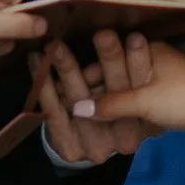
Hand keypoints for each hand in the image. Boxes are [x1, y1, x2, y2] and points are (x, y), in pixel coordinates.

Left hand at [34, 30, 155, 164]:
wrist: (86, 139)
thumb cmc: (112, 100)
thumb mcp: (128, 84)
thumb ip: (130, 67)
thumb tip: (128, 36)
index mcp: (147, 124)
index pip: (144, 90)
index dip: (140, 64)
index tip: (135, 37)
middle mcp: (126, 141)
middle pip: (115, 95)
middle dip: (110, 60)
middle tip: (102, 35)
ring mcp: (97, 148)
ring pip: (80, 100)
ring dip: (67, 68)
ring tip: (56, 45)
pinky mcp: (70, 149)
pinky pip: (54, 111)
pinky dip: (44, 83)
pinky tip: (37, 61)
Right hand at [69, 39, 184, 134]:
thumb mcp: (144, 102)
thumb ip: (111, 105)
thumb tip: (76, 109)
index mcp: (146, 48)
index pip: (105, 61)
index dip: (85, 78)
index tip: (66, 93)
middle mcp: (152, 56)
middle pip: (114, 73)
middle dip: (96, 90)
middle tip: (73, 107)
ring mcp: (161, 74)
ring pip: (126, 86)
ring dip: (111, 100)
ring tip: (91, 118)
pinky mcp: (167, 92)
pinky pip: (138, 96)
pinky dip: (125, 106)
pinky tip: (114, 121)